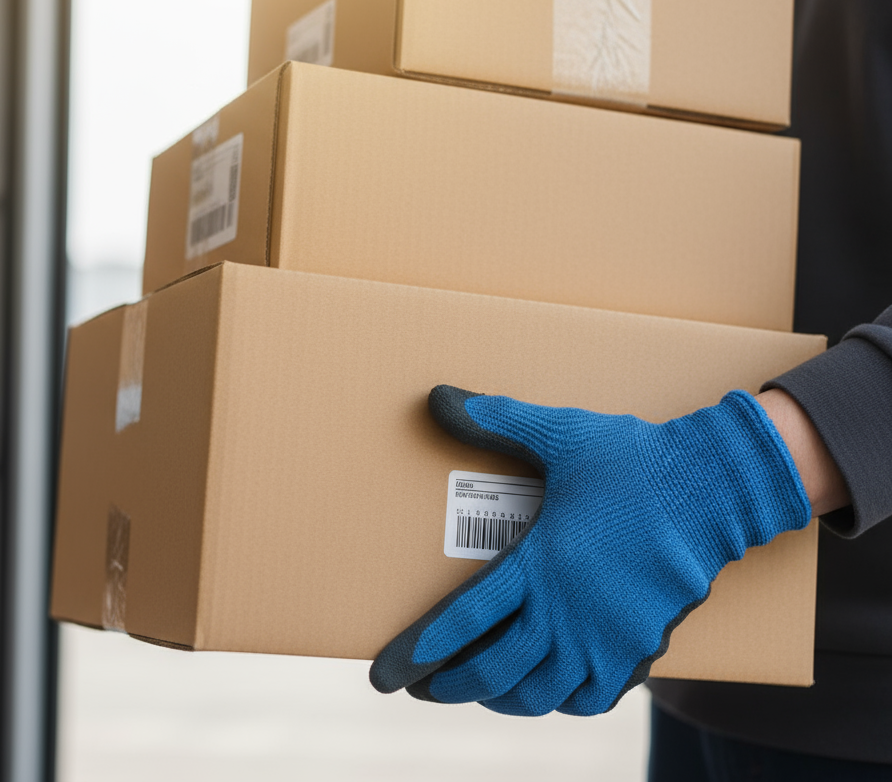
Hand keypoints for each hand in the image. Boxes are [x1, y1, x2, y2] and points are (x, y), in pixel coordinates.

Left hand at [369, 385, 811, 715]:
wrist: (715, 488)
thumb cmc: (632, 460)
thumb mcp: (559, 434)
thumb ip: (495, 419)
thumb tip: (438, 397)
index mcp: (540, 563)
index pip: (462, 621)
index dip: (419, 651)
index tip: (386, 673)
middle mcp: (568, 610)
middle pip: (492, 671)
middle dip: (446, 686)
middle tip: (419, 687)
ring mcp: (606, 637)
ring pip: (538, 694)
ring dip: (497, 698)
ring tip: (471, 689)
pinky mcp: (640, 648)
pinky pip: (591, 699)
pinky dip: (559, 702)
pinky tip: (541, 691)